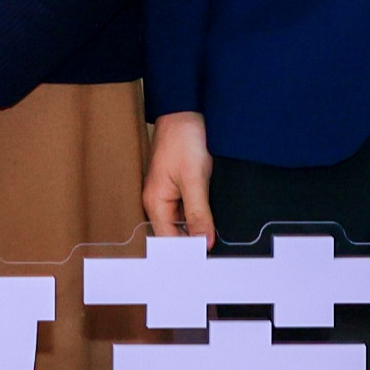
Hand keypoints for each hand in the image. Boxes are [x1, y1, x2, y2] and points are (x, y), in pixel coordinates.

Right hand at [143, 111, 214, 240]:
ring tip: (215, 235)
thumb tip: (204, 242)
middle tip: (215, 249)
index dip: (186, 252)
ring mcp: (169, 194)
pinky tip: (212, 216)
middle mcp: (158, 202)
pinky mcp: (179, 186)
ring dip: (198, 228)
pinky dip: (200, 214)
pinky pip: (188, 209)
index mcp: (154, 203)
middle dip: (194, 242)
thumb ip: (198, 213)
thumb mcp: (194, 179)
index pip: (168, 241)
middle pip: (175, 234)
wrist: (185, 111)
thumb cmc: (183, 139)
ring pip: (183, 223)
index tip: (206, 258)